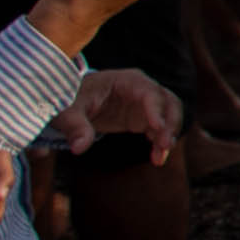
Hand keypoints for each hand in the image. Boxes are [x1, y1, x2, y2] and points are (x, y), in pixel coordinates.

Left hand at [52, 69, 181, 165]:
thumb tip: (79, 148)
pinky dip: (160, 144)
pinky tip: (157, 159)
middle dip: (170, 124)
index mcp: (128, 81)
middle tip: (165, 145)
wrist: (72, 100)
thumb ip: (75, 127)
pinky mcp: (143, 118)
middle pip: (168, 102)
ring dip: (168, 135)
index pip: (150, 92)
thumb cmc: (71, 99)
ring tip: (160, 157)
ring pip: (170, 116)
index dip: (157, 109)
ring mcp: (145, 104)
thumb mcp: (69, 110)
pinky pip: (160, 130)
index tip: (157, 128)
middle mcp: (143, 90)